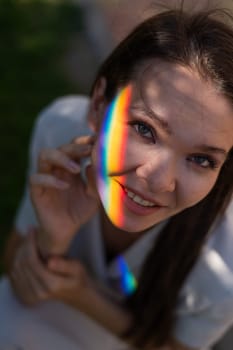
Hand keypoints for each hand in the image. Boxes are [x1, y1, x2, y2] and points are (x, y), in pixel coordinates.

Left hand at [10, 229, 89, 305]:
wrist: (77, 293)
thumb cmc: (78, 277)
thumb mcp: (77, 268)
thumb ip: (65, 265)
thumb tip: (50, 261)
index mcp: (51, 284)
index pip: (32, 261)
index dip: (30, 244)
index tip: (33, 229)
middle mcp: (39, 292)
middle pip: (22, 265)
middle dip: (24, 245)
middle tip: (30, 231)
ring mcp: (32, 296)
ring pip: (17, 269)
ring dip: (20, 252)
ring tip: (29, 239)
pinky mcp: (27, 296)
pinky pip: (15, 276)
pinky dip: (17, 261)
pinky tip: (25, 251)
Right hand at [30, 135, 98, 254]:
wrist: (66, 231)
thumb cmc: (80, 211)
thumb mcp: (94, 197)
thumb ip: (95, 182)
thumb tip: (93, 165)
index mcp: (71, 166)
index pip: (74, 146)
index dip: (83, 141)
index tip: (97, 141)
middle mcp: (57, 168)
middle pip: (60, 147)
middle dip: (75, 147)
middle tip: (89, 150)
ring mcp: (45, 178)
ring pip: (44, 156)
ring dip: (61, 158)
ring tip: (76, 169)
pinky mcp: (36, 191)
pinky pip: (36, 178)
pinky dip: (50, 180)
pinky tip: (65, 186)